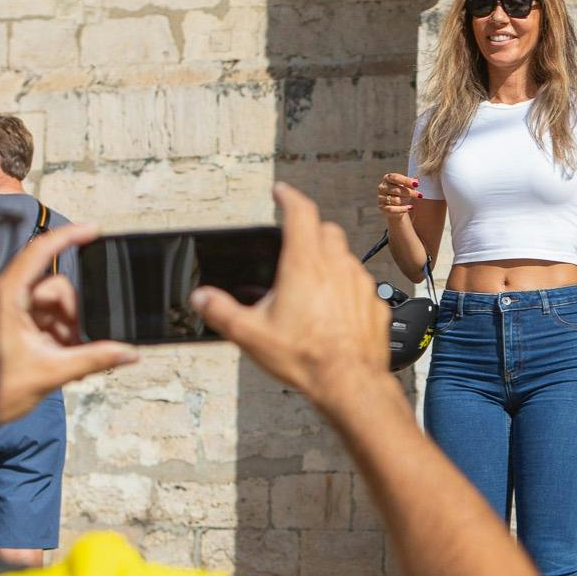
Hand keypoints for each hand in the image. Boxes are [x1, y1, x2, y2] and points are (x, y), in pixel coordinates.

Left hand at [0, 223, 137, 425]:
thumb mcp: (49, 373)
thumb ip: (93, 360)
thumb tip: (129, 353)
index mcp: (6, 298)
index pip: (39, 253)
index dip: (68, 237)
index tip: (94, 231)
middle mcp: (5, 298)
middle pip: (54, 288)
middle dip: (73, 314)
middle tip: (81, 342)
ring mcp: (7, 312)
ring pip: (51, 306)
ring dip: (67, 328)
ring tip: (70, 358)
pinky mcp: (10, 327)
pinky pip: (43, 320)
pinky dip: (58, 336)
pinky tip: (64, 358)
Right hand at [193, 184, 392, 404]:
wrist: (350, 382)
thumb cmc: (306, 357)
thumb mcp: (251, 335)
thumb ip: (221, 312)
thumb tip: (202, 298)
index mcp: (304, 264)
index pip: (300, 213)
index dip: (288, 197)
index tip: (281, 192)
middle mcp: (336, 266)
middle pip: (326, 230)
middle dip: (310, 229)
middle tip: (295, 242)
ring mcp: (360, 283)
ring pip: (346, 256)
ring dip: (330, 259)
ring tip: (312, 282)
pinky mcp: (374, 303)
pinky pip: (360, 284)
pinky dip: (347, 287)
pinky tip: (334, 309)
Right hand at [377, 172, 421, 220]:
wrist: (398, 205)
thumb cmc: (404, 192)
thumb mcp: (408, 186)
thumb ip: (412, 182)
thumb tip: (416, 181)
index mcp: (387, 178)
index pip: (395, 178)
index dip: (406, 181)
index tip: (417, 184)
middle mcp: (382, 187)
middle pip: (396, 190)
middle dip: (410, 193)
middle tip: (420, 195)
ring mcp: (381, 197)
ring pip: (395, 200)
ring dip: (405, 201)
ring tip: (412, 202)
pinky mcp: (382, 207)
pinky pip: (392, 209)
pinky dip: (402, 209)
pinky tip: (410, 208)